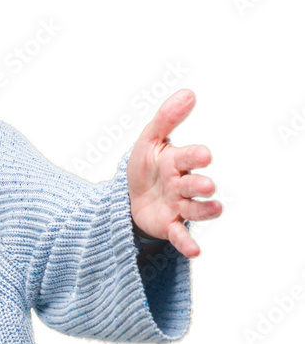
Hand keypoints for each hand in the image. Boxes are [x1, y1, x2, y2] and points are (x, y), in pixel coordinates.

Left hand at [126, 88, 221, 257]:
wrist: (129, 196)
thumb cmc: (145, 167)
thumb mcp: (148, 141)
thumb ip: (166, 119)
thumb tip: (188, 93)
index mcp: (175, 162)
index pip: (187, 158)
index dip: (195, 157)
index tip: (204, 155)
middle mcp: (180, 185)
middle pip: (193, 185)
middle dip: (199, 184)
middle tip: (206, 185)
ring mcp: (176, 206)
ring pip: (193, 209)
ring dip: (204, 210)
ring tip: (215, 208)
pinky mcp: (168, 225)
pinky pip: (179, 235)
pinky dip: (186, 243)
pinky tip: (195, 250)